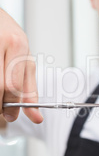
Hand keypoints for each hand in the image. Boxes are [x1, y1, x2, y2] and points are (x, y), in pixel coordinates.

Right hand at [0, 8, 42, 123]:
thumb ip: (29, 88)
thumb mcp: (23, 59)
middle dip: (0, 105)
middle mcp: (2, 42)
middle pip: (0, 87)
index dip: (12, 106)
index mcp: (18, 45)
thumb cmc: (7, 37)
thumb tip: (37, 117)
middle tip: (1, 109)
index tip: (11, 116)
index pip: (14, 86)